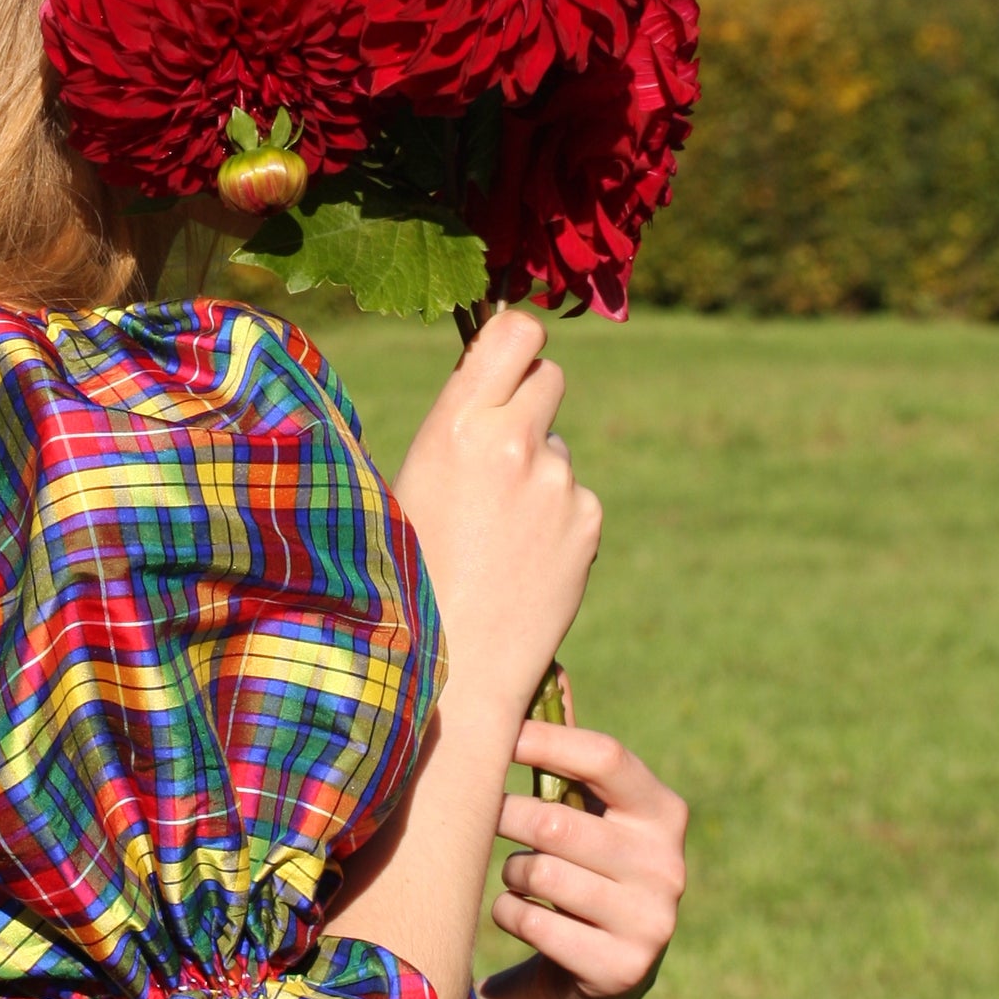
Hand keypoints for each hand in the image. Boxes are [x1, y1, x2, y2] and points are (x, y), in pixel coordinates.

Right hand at [391, 310, 601, 738]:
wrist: (454, 668)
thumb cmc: (409, 574)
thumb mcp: (410, 482)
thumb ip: (457, 428)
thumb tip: (488, 383)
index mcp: (457, 423)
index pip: (515, 330)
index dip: (516, 338)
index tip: (508, 360)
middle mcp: (514, 441)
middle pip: (548, 377)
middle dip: (530, 401)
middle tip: (500, 449)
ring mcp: (559, 482)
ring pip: (559, 447)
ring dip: (538, 471)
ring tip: (498, 533)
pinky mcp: (589, 520)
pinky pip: (576, 496)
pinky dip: (557, 518)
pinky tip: (523, 559)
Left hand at [488, 721, 687, 998]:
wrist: (593, 977)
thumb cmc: (579, 866)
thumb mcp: (583, 807)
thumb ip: (568, 747)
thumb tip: (551, 665)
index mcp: (663, 811)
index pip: (605, 755)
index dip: (543, 740)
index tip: (495, 736)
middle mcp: (669, 864)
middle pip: (556, 819)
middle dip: (507, 815)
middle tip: (486, 815)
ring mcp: (653, 921)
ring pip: (540, 873)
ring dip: (510, 872)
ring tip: (517, 876)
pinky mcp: (623, 970)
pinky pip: (533, 923)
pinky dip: (509, 914)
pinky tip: (520, 916)